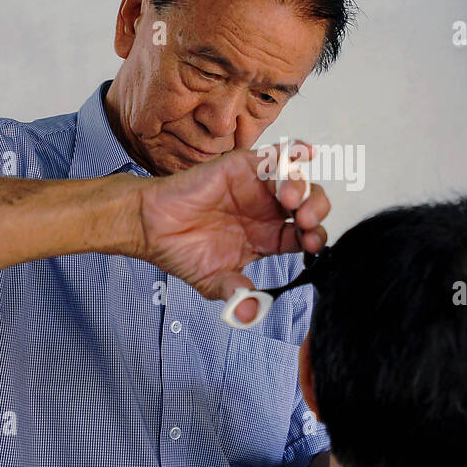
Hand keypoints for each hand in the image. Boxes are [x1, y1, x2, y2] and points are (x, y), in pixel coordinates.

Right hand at [133, 140, 329, 303]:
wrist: (151, 226)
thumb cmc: (181, 250)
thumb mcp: (216, 283)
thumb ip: (238, 296)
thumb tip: (251, 314)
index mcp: (268, 239)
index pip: (305, 238)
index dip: (314, 240)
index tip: (310, 246)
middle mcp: (268, 212)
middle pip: (309, 207)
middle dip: (315, 213)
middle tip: (304, 222)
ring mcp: (257, 187)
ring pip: (296, 181)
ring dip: (302, 188)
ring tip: (289, 199)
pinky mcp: (243, 166)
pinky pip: (276, 155)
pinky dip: (294, 152)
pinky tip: (304, 154)